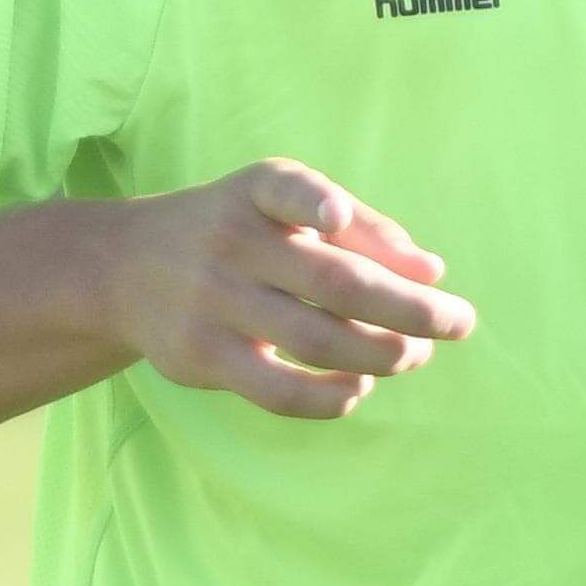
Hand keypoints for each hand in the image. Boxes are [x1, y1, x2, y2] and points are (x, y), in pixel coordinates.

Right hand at [99, 158, 475, 419]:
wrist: (125, 267)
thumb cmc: (237, 231)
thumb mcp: (285, 204)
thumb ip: (364, 229)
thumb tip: (433, 272)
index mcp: (258, 192)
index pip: (283, 190)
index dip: (312, 203)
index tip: (333, 217)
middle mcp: (231, 242)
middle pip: (334, 283)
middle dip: (410, 309)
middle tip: (460, 322)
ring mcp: (212, 303)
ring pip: (315, 341)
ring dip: (383, 354)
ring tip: (417, 355)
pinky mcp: (201, 357)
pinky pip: (279, 391)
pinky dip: (333, 395)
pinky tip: (361, 384)